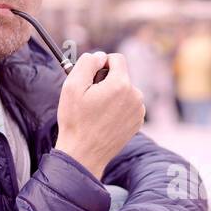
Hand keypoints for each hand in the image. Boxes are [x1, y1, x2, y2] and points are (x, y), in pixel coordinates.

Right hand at [54, 52, 144, 179]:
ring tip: (97, 111)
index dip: (101, 63)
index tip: (92, 76)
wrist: (84, 154)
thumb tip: (100, 56)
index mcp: (121, 84)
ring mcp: (139, 110)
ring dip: (113, 95)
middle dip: (106, 81)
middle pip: (121, 75)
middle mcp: (135, 95)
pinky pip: (128, 105)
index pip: (117, 58)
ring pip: (125, 90)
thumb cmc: (75, 120)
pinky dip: (118, 108)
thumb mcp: (72, 86)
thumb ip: (87, 63)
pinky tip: (105, 120)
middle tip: (90, 98)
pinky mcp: (138, 122)